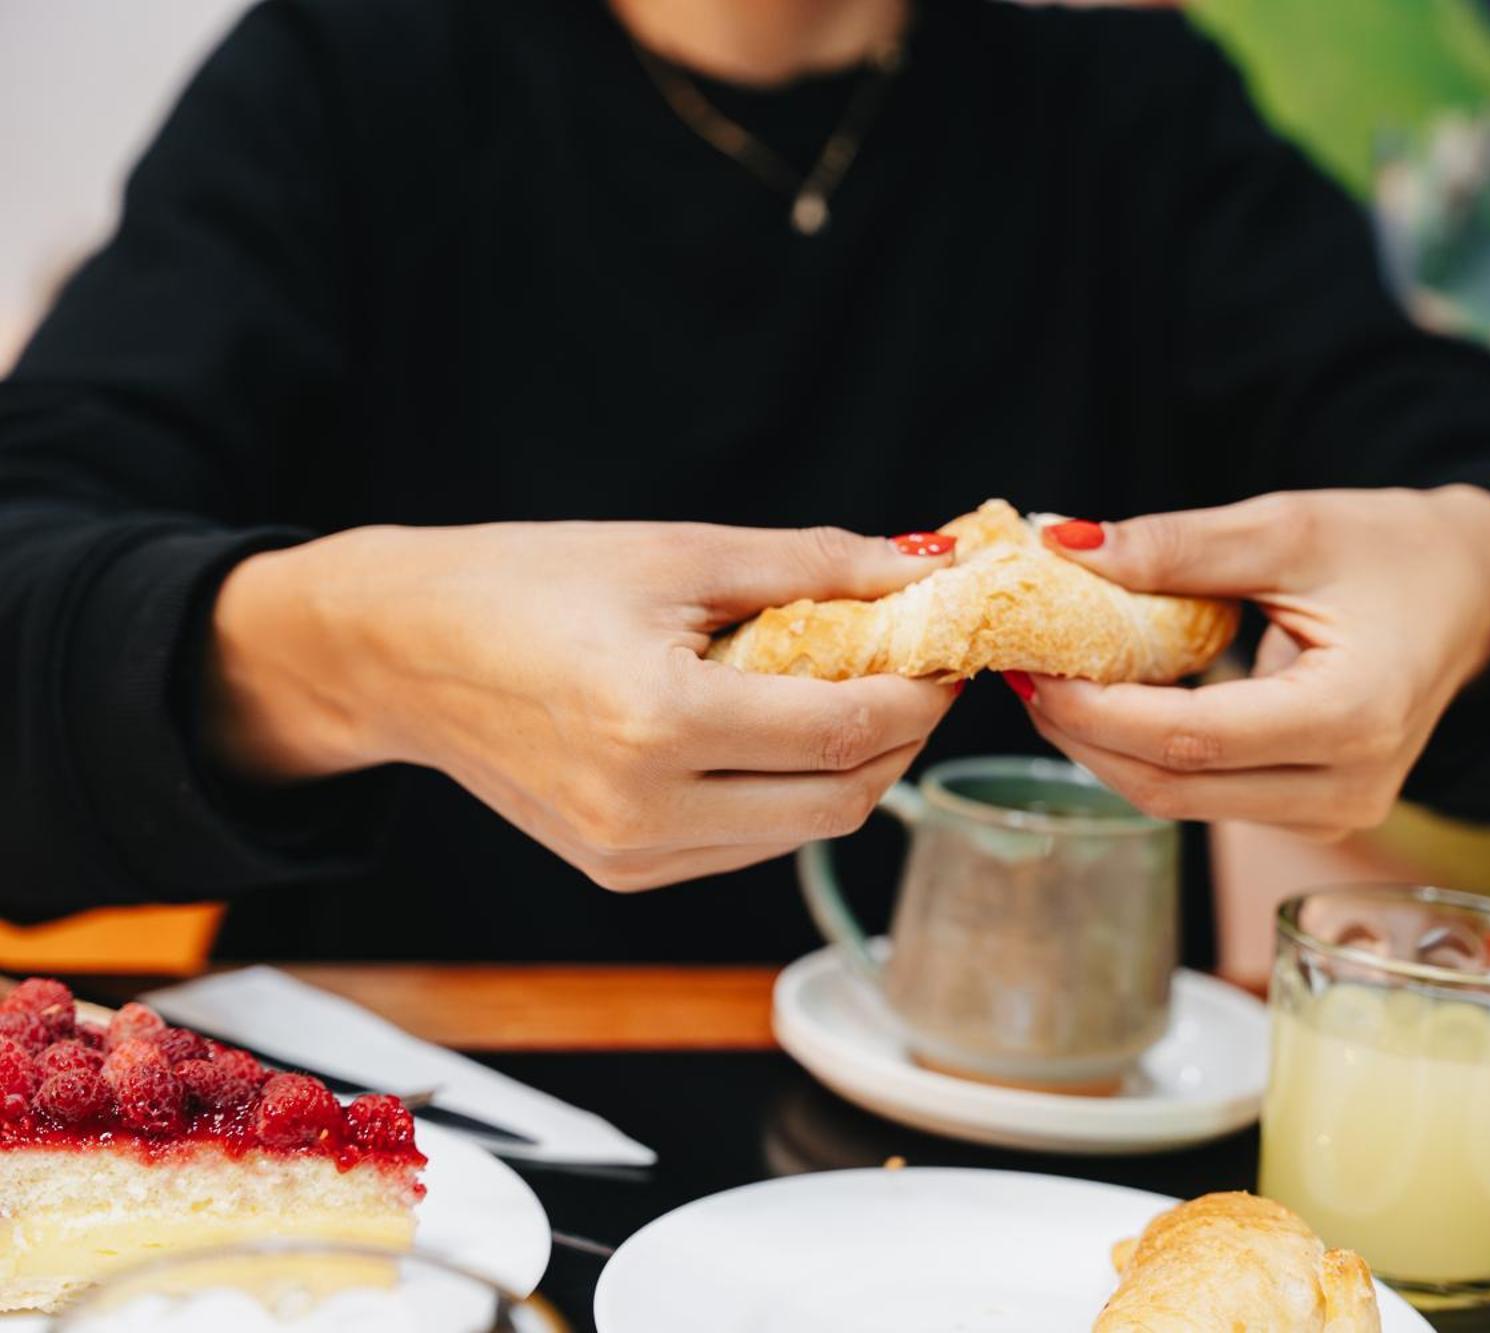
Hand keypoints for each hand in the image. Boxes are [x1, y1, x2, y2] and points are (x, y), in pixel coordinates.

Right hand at [205, 521, 958, 889]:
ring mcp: (632, 856)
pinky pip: (750, 843)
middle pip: (844, 798)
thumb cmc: (527, 583)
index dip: (920, 689)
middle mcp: (646, 811)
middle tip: (918, 669)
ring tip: (856, 691)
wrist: (402, 653)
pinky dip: (792, 792)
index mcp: (657, 722)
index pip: (845, 728)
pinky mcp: (623, 872)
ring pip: (804, 830)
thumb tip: (927, 569)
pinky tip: (786, 731)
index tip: (949, 644)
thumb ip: (814, 566)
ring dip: (854, 766)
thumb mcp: (677, 553)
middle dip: (903, 734)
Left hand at [1016, 487, 1489, 838]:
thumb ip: (1179, 545)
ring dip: (1102, 747)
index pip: (1193, 738)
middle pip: (1173, 788)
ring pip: (1179, 802)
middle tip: (1017, 669)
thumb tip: (1064, 545)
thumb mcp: (1289, 527)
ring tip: (1049, 678)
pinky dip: (1143, 750)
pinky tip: (1105, 699)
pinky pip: (1204, 794)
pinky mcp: (1312, 813)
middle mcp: (1346, 789)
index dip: (1097, 709)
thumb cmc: (1391, 551)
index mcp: (1353, 717)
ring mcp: (1332, 815)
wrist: (1474, 595)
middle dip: (1080, 734)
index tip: (1029, 662)